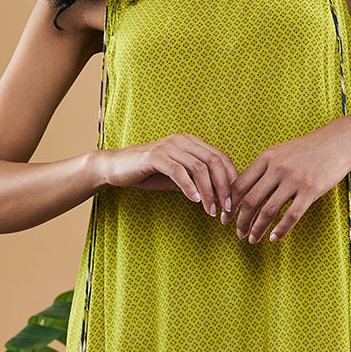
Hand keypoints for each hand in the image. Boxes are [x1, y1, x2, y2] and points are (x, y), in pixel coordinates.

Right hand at [100, 134, 238, 217]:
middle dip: (224, 187)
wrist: (116, 167)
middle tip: (226, 209)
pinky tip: (194, 201)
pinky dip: (189, 188)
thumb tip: (219, 197)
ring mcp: (169, 147)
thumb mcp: (178, 177)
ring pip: (199, 168)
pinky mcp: (155, 157)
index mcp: (192, 143)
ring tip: (211, 210)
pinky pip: (178, 172)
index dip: (232, 180)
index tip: (234, 202)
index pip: (222, 158)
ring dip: (209, 192)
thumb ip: (197, 181)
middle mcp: (183, 141)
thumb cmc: (148, 173)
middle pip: (215, 161)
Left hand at [224, 118, 350, 243]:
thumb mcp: (281, 151)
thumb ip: (264, 168)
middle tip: (238, 233)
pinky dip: (280, 230)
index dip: (230, 204)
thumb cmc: (309, 148)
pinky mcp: (311, 190)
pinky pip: (291, 216)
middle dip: (241, 220)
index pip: (240, 185)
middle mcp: (277, 168)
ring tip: (253, 239)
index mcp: (266, 157)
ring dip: (257, 229)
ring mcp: (294, 179)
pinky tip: (274, 238)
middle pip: (250, 200)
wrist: (339, 140)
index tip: (226, 217)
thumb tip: (245, 190)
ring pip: (268, 211)